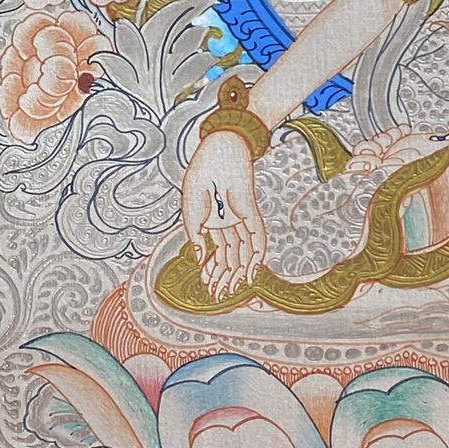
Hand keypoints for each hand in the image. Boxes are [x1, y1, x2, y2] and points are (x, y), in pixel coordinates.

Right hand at [181, 130, 268, 297]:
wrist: (216, 152)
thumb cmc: (201, 176)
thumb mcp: (190, 212)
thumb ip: (195, 236)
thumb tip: (200, 259)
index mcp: (214, 221)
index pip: (216, 251)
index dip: (212, 269)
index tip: (206, 286)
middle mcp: (229, 222)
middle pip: (231, 255)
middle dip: (224, 276)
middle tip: (219, 295)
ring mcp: (241, 217)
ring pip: (243, 251)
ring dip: (238, 271)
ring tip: (231, 290)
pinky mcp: (252, 212)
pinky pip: (258, 237)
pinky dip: (256, 256)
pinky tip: (251, 272)